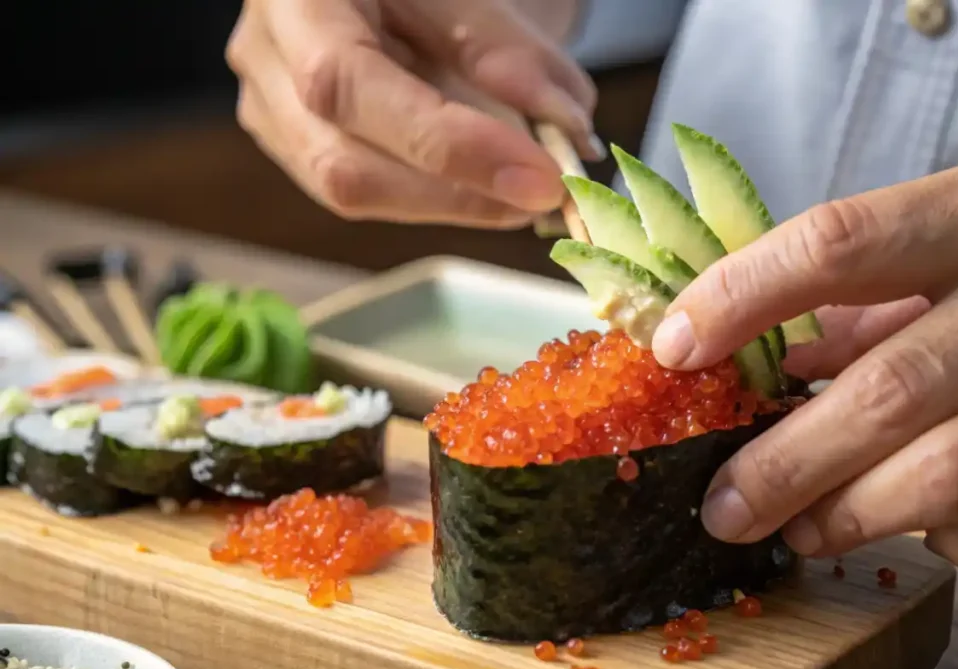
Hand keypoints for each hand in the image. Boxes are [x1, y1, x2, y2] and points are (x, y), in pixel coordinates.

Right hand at [227, 0, 598, 227]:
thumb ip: (506, 48)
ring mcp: (270, 106)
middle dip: (456, 194)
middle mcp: (264, 56)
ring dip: (450, 203)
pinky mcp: (294, 140)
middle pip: (343, 164)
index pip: (348, 85)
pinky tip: (483, 185)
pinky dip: (434, 196)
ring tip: (523, 192)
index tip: (538, 175)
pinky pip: (365, 188)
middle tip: (545, 197)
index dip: (447, 144)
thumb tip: (566, 130)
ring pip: (352, 190)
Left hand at [651, 157, 957, 571]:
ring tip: (798, 531)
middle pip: (888, 388)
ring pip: (951, 471)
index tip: (673, 348)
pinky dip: (949, 534)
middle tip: (723, 508)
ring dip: (853, 514)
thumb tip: (742, 364)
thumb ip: (851, 300)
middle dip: (786, 464)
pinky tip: (920, 518)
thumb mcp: (944, 246)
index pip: (836, 245)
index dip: (741, 298)